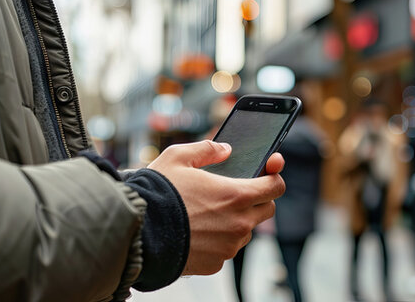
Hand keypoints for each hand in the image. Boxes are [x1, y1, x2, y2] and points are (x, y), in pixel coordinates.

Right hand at [147, 140, 285, 274]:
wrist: (139, 234)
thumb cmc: (158, 194)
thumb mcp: (178, 157)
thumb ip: (207, 150)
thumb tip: (225, 149)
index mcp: (237, 195)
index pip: (276, 187)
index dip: (273, 178)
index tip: (267, 176)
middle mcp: (239, 224)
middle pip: (266, 210)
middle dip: (257, 199)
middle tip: (235, 193)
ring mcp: (229, 247)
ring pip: (246, 231)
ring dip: (237, 221)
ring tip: (209, 213)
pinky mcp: (216, 264)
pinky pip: (227, 249)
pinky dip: (219, 241)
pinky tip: (198, 232)